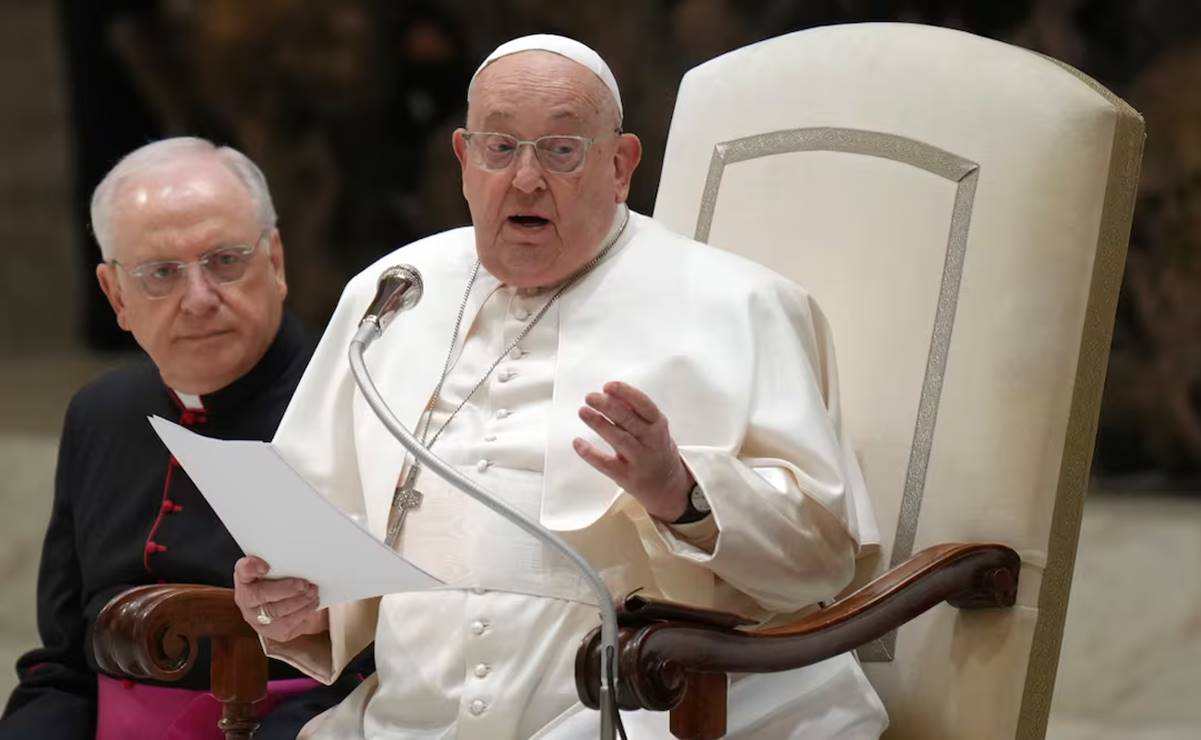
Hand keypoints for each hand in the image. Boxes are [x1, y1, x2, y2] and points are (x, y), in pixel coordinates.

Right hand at [233, 556, 326, 642]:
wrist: (283, 605)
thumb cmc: (279, 581)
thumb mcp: (277, 568)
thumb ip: (281, 563)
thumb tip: (301, 560)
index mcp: (245, 577)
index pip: (243, 570)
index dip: (251, 568)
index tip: (265, 566)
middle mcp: (245, 599)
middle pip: (261, 595)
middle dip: (287, 589)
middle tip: (305, 584)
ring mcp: (256, 618)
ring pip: (276, 612)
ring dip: (299, 601)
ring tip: (312, 592)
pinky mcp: (271, 631)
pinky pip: (287, 624)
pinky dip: (303, 612)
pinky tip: (311, 603)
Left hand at [573, 381, 694, 521]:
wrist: (667, 487)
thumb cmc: (656, 450)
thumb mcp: (653, 428)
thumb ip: (635, 412)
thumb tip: (612, 393)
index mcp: (658, 425)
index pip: (644, 405)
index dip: (626, 394)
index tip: (608, 386)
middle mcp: (651, 442)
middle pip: (629, 420)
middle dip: (608, 406)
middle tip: (590, 397)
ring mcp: (639, 460)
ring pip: (619, 439)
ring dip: (599, 424)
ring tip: (583, 412)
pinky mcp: (626, 476)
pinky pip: (606, 464)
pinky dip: (590, 453)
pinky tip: (578, 443)